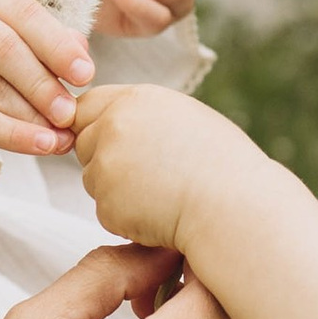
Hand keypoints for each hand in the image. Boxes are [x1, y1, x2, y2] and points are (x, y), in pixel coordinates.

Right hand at [0, 0, 92, 162]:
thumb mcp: (1, 47)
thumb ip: (41, 42)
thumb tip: (82, 51)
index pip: (21, 11)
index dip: (57, 44)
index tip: (86, 74)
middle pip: (4, 47)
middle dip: (44, 83)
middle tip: (71, 111)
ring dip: (33, 116)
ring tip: (61, 136)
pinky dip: (13, 136)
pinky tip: (40, 146)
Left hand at [71, 83, 263, 255]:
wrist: (234, 207)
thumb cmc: (223, 165)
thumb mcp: (187, 119)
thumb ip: (146, 117)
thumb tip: (117, 121)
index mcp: (136, 100)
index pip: (87, 105)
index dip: (97, 126)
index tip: (117, 144)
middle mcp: (114, 127)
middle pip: (84, 143)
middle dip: (104, 159)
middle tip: (147, 175)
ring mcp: (107, 165)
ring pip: (93, 179)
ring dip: (115, 190)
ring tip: (162, 194)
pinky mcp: (106, 203)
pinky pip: (105, 211)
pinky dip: (126, 218)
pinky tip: (160, 214)